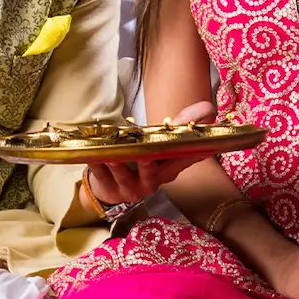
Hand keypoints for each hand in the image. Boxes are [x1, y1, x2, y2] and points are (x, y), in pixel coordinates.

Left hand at [80, 100, 219, 210]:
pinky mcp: (109, 189)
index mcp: (166, 171)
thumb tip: (208, 109)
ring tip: (111, 153)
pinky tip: (90, 156)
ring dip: (116, 162)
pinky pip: (100, 174)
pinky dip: (95, 165)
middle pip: (150, 169)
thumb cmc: (139, 163)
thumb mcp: (160, 147)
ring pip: (122, 172)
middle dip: (148, 161)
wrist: (111, 189)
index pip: (183, 160)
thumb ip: (179, 126)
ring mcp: (129, 188)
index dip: (192, 153)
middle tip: (145, 153)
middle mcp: (151, 182)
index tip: (201, 146)